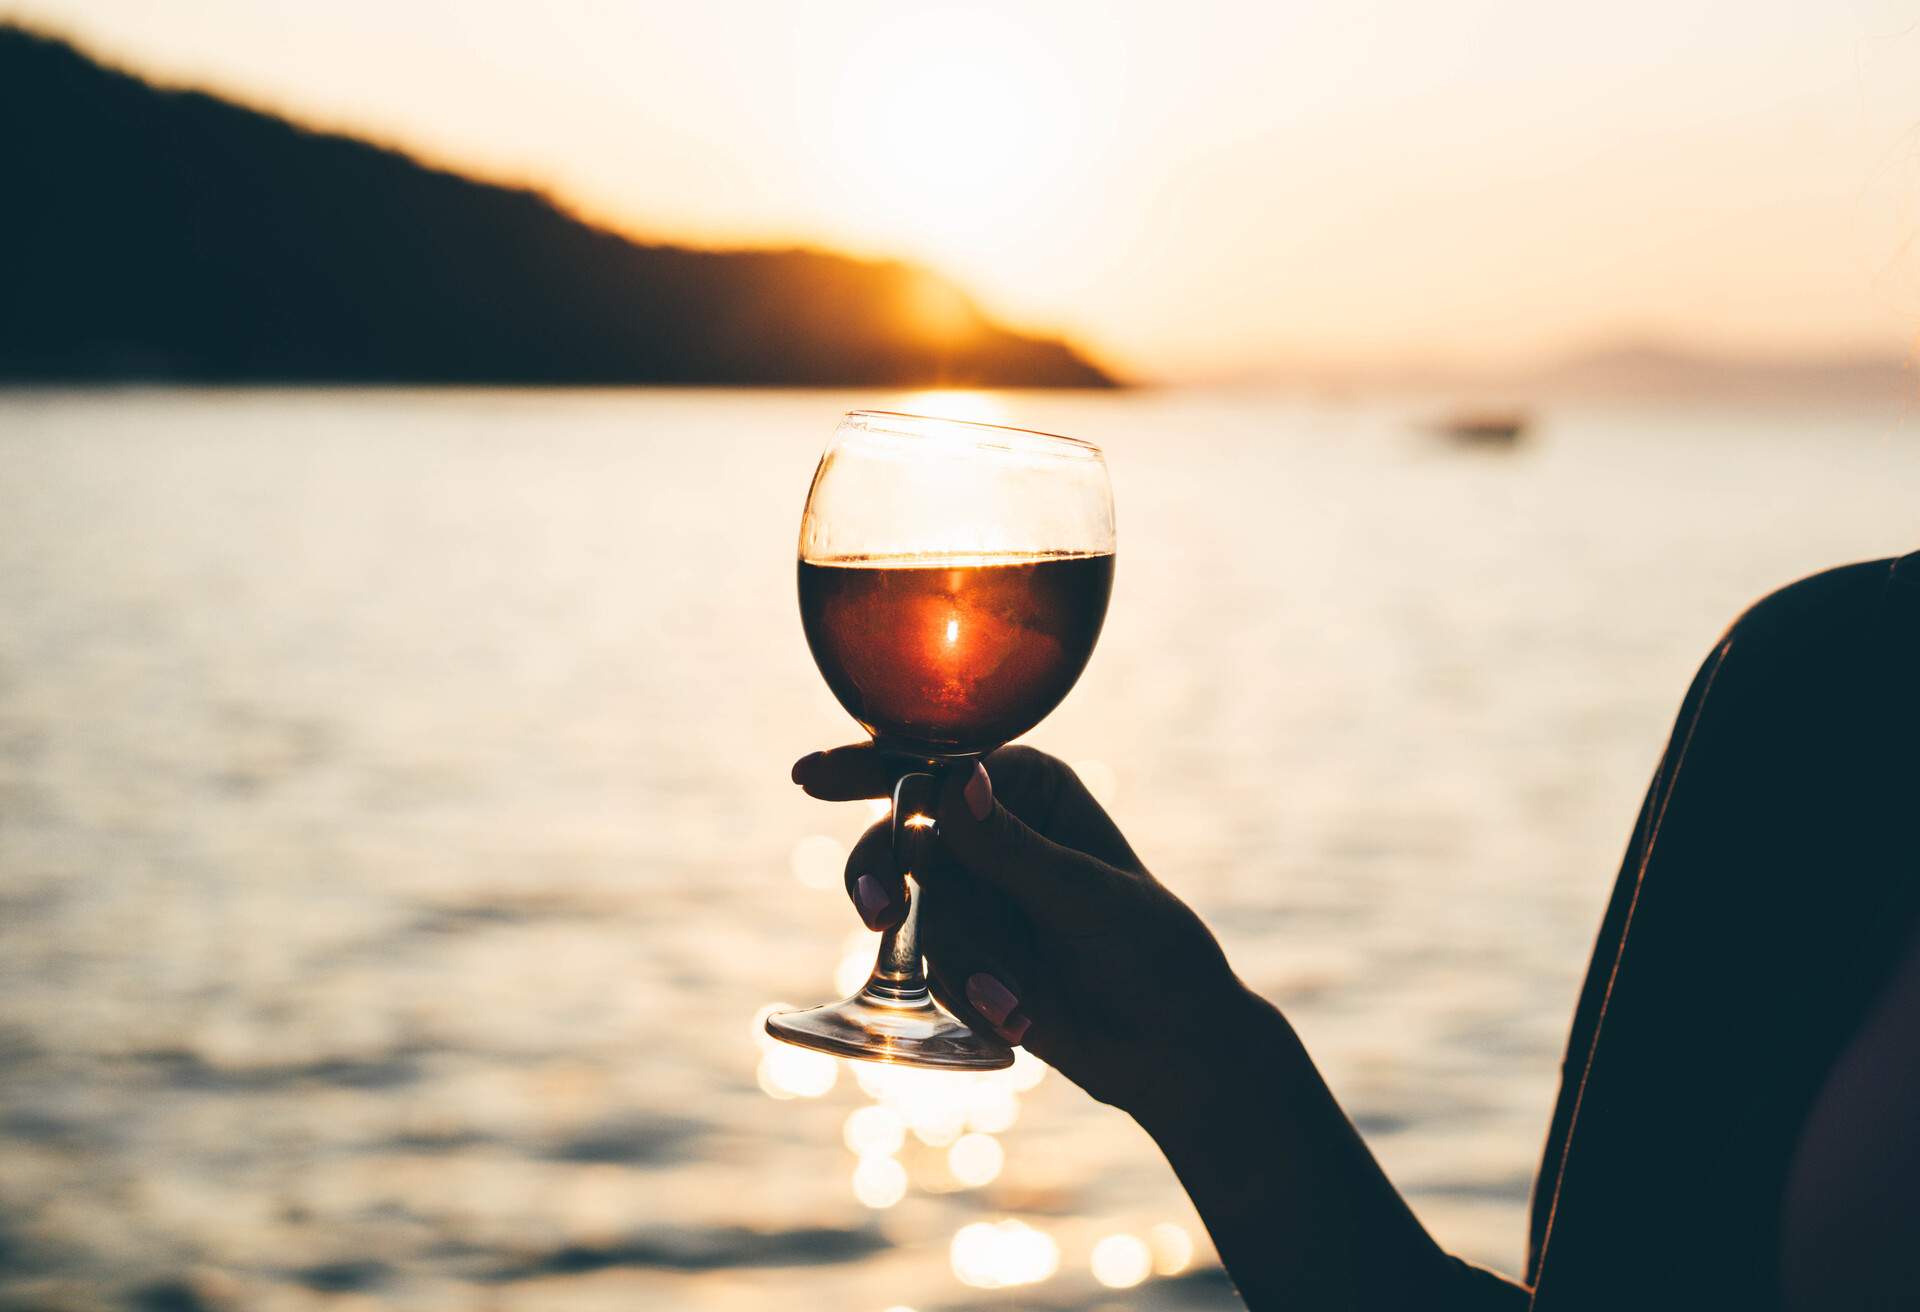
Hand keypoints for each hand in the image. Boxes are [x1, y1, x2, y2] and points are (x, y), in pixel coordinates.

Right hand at [791, 743, 1252, 1118]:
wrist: (1169, 1051)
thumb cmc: (1154, 956)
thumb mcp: (1086, 900)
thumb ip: (1014, 850)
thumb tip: (956, 785)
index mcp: (1028, 786)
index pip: (934, 763)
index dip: (865, 767)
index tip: (809, 777)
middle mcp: (990, 827)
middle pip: (898, 836)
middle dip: (888, 880)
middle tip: (879, 915)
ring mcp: (971, 890)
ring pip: (909, 910)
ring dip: (959, 960)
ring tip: (1016, 1000)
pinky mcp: (962, 947)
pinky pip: (922, 962)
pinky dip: (965, 991)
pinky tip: (1015, 1015)